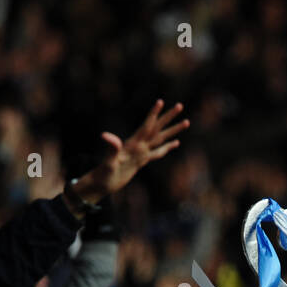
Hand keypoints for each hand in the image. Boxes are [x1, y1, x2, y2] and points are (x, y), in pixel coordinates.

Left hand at [71, 101, 189, 202]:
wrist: (101, 185)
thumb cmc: (103, 175)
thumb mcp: (108, 163)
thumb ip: (110, 149)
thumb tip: (106, 136)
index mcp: (133, 145)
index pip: (146, 127)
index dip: (153, 114)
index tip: (161, 101)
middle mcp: (138, 147)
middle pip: (157, 129)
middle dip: (169, 117)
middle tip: (180, 105)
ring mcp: (140, 153)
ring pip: (160, 139)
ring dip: (172, 131)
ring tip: (186, 122)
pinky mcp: (141, 161)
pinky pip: (158, 152)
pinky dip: (167, 147)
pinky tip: (175, 143)